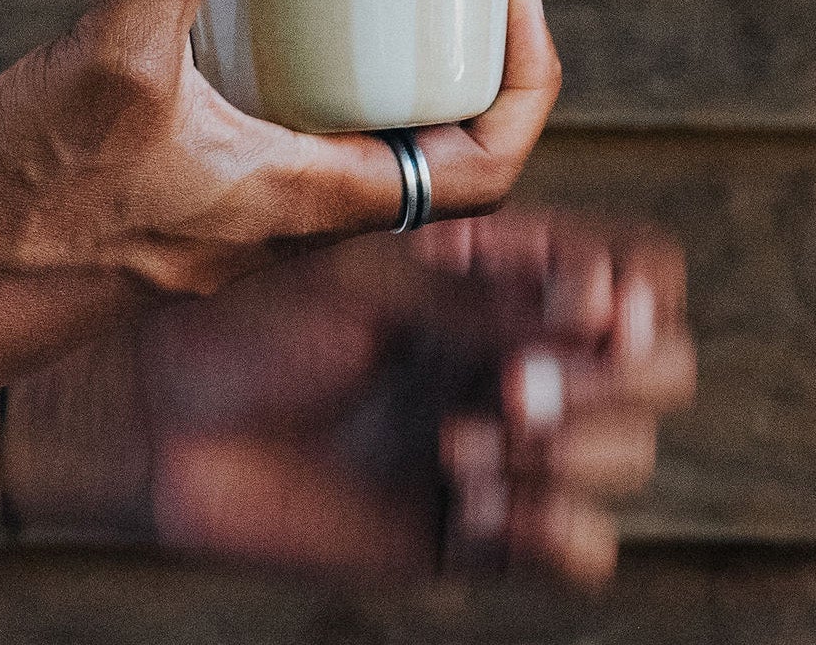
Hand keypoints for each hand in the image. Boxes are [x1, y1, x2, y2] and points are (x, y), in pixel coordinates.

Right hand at [0, 0, 560, 377]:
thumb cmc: (24, 217)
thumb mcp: (117, 61)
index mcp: (305, 197)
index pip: (475, 166)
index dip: (520, 81)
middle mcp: (269, 192)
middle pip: (377, 90)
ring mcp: (200, 172)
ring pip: (269, 52)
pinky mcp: (132, 151)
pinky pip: (184, 47)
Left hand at [120, 209, 696, 587]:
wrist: (156, 413)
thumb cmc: (242, 315)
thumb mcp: (363, 284)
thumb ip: (481, 299)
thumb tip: (610, 307)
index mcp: (492, 266)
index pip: (632, 267)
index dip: (635, 290)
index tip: (590, 306)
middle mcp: (510, 345)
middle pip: (660, 366)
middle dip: (609, 383)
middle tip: (514, 392)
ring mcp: (499, 439)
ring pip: (625, 458)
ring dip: (566, 457)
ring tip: (456, 447)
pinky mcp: (471, 529)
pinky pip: (578, 549)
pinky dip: (550, 531)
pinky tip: (466, 507)